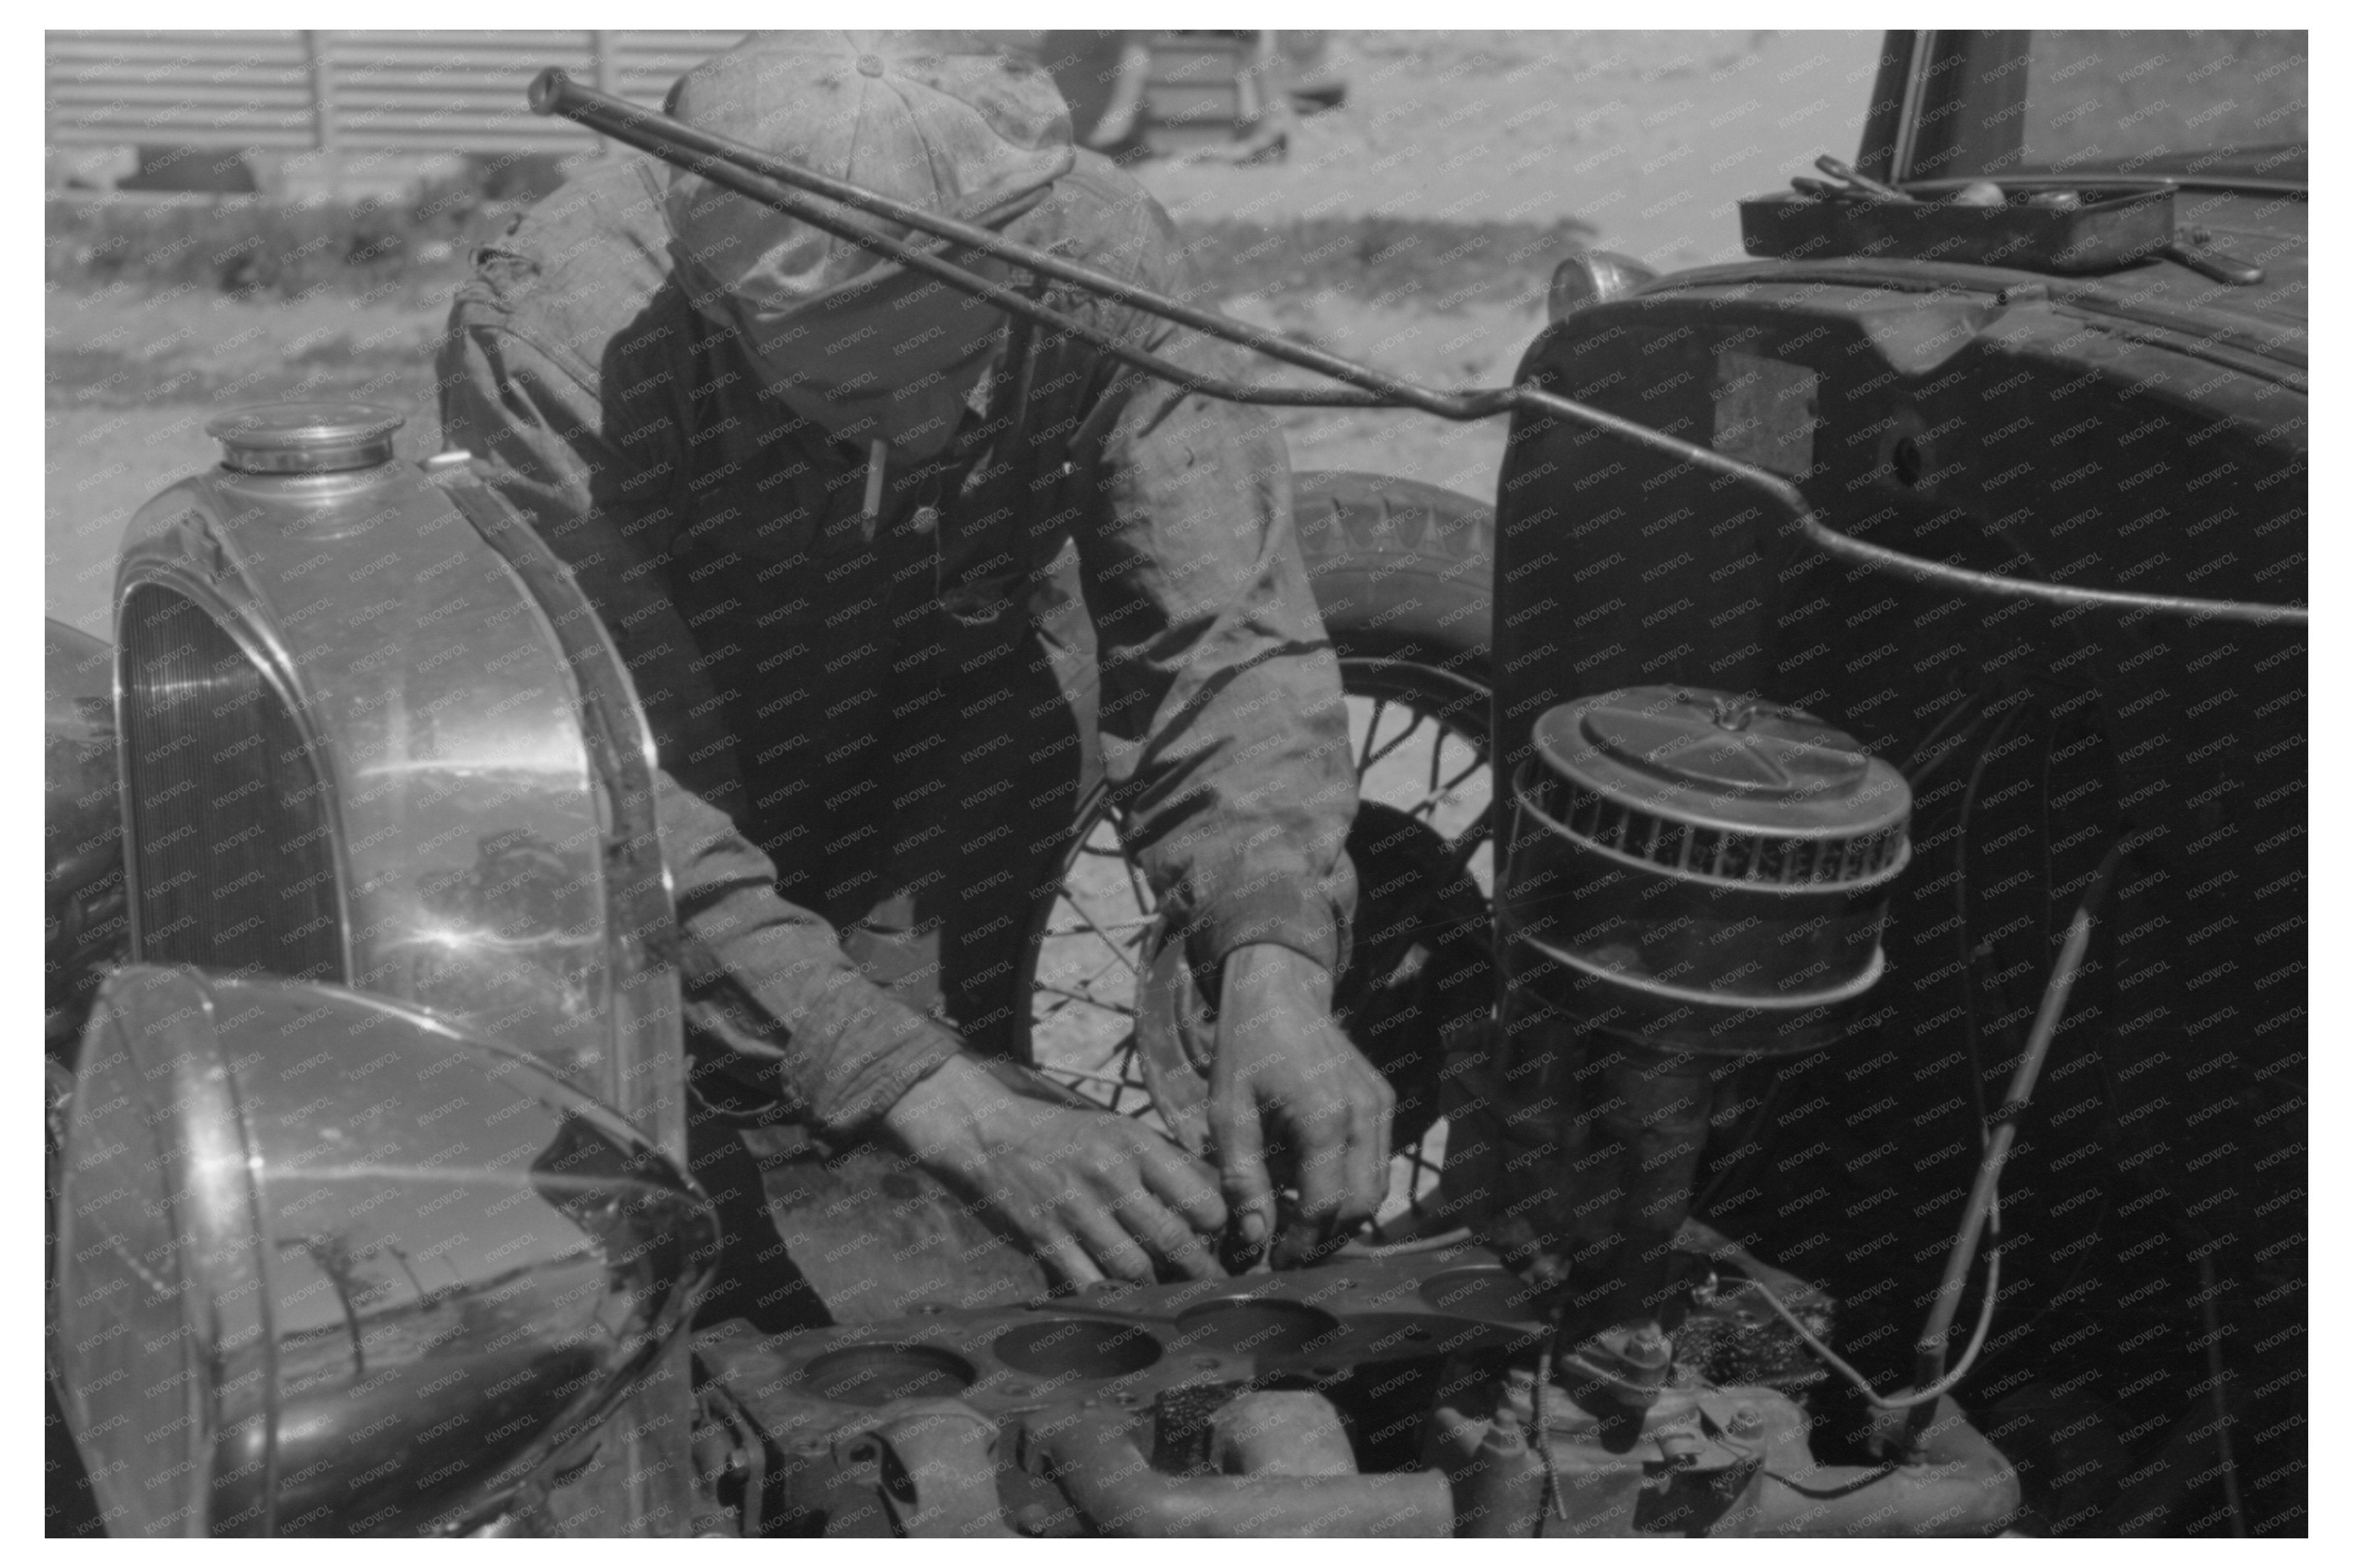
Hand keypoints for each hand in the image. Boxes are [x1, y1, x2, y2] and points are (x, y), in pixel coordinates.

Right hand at [881, 1055, 1226, 1285]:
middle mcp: (1109, 1175)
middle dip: (1199, 1270)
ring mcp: (1075, 1209)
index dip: (1217, 1228)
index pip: (1200, 1198)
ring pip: (1135, 1269)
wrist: (989, 1135)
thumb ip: (1161, 1165)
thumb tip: (1211, 1209)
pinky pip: (1090, 1284)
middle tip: (1210, 1285)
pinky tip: (1121, 1298)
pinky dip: (1109, 1297)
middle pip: (1174, 1240)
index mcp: (1135, 1145)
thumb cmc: (1064, 1137)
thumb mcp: (1118, 1132)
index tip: (1222, 1242)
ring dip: (1155, 1287)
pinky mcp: (1044, 1238)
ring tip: (1167, 1292)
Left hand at [1210, 944, 1394, 1261]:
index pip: (1325, 1208)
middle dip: (1326, 1237)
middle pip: (1360, 1206)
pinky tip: (1313, 1182)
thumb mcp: (1228, 1114)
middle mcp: (1364, 1114)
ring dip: (1343, 1215)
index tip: (1274, 1261)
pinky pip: (1378, 1160)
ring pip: (1377, 1188)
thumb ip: (1243, 1179)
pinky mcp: (1383, 1100)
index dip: (1301, 1244)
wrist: (1280, 991)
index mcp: (1324, 1118)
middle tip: (1288, 1250)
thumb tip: (1254, 1238)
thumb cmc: (1246, 1048)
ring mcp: (1380, 1106)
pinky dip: (1352, 1183)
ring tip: (1299, 1222)